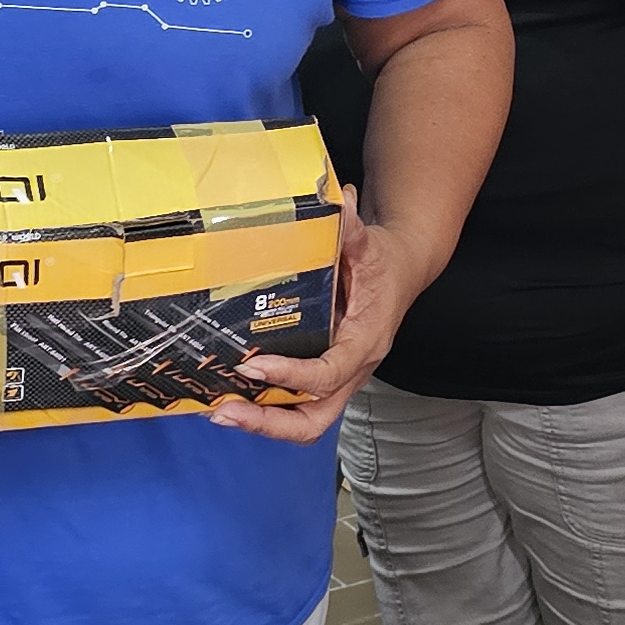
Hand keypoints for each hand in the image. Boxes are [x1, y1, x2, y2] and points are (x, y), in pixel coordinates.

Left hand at [213, 183, 398, 442]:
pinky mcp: (327, 378)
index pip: (328, 372)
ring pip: (306, 421)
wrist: (403, 271)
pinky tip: (232, 399)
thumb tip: (340, 201)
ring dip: (264, 423)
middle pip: (316, 417)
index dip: (291, 374)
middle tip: (226, 411)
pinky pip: (298, 407)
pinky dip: (267, 410)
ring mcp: (340, 379)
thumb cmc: (383, 261)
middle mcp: (354, 369)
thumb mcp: (370, 244)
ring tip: (221, 412)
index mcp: (365, 341)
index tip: (252, 365)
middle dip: (270, 422)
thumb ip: (352, 230)